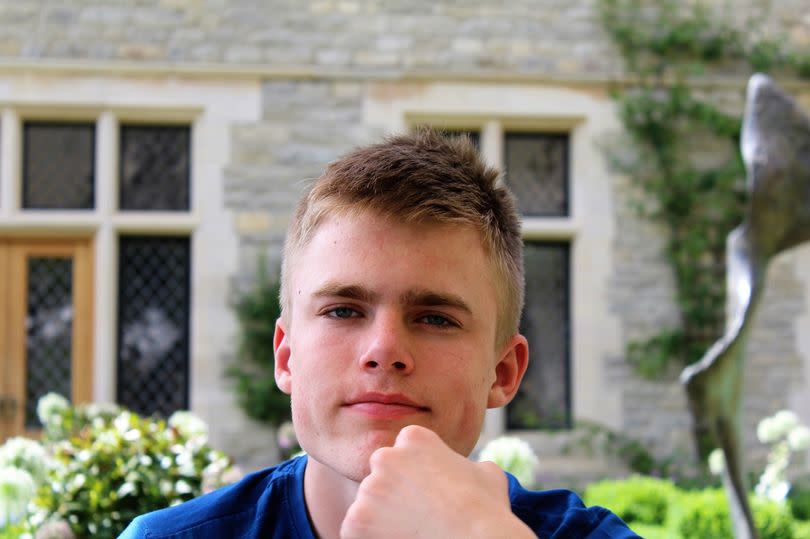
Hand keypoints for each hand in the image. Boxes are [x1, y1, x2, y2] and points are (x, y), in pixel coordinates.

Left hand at [340, 425, 535, 538]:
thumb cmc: (485, 509)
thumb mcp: (487, 473)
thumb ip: (468, 465)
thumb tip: (473, 472)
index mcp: (414, 438)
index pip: (403, 451)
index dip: (415, 473)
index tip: (428, 492)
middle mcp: (386, 457)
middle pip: (381, 476)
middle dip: (393, 493)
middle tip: (416, 514)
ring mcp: (369, 489)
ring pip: (368, 504)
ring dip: (382, 517)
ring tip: (410, 531)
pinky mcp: (355, 521)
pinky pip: (354, 529)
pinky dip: (369, 537)